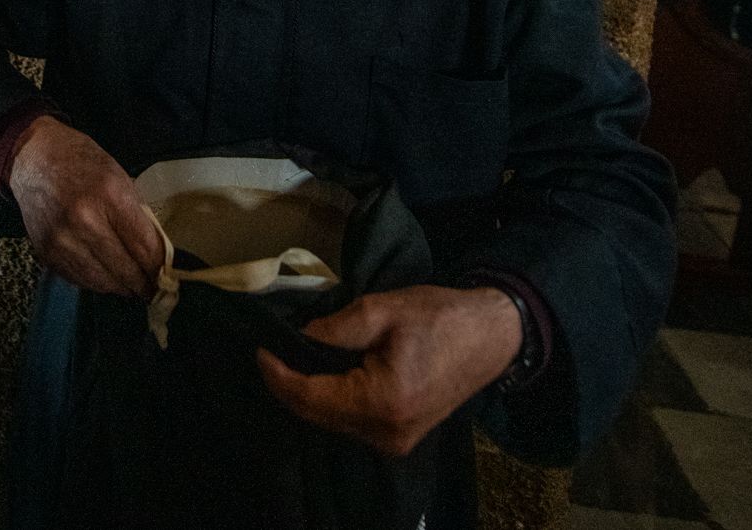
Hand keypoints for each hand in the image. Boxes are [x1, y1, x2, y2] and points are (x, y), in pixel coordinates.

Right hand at [6, 116, 164, 297]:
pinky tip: (106, 279)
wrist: (34, 158)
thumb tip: (154, 253)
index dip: (158, 266)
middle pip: (124, 269)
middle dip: (143, 283)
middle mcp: (84, 220)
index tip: (167, 276)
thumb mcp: (120, 177)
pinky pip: (79, 279)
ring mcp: (62, 240)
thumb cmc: (82, 163)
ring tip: (132, 288)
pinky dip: (96, 283)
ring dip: (120, 287)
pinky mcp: (46, 252)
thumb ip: (136, 214)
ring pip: (102, 281)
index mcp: (110, 196)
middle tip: (153, 290)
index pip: (144, 246)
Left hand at [257, 285, 520, 455]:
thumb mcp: (382, 309)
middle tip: (270, 351)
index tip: (259, 347)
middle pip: (316, 415)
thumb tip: (297, 338)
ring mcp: (394, 442)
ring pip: (330, 423)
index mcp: (383, 402)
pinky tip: (322, 375)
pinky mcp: (399, 439)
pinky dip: (331, 401)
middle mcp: (386, 433)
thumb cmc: (441, 316)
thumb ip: (335, 328)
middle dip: (288, 385)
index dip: (278, 374)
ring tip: (293, 359)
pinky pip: (350, 423)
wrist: (491, 336)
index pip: (310, 397)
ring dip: (308, 394)